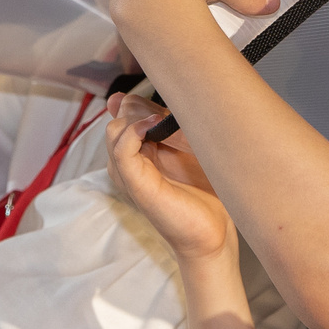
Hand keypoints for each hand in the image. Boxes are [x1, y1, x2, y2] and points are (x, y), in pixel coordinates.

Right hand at [106, 93, 235, 264]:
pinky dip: (133, 132)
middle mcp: (127, 161)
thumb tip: (148, 98)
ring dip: (140, 118)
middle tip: (172, 118)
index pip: (124, 109)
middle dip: (144, 108)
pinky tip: (154, 127)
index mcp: (137, 150)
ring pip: (115, 129)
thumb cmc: (205, 192)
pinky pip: (121, 149)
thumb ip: (168, 123)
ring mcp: (127, 173)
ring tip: (165, 123)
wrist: (214, 231)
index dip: (144, 101)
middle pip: (119, 116)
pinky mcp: (134, 183)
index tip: (171, 107)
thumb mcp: (188, 145)